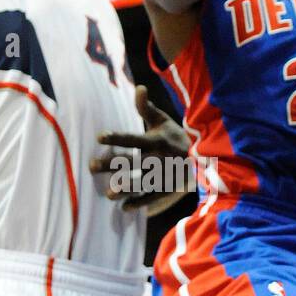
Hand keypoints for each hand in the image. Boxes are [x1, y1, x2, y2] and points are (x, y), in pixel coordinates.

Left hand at [90, 86, 193, 215]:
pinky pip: (153, 197)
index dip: (117, 138)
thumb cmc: (175, 137)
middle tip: (91, 166)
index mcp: (157, 140)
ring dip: (125, 188)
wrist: (203, 158)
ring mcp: (164, 175)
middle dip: (112, 165)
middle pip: (133, 162)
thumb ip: (147, 108)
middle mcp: (160, 158)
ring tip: (109, 193)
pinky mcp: (168, 189)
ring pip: (142, 182)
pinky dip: (140, 203)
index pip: (134, 138)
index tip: (99, 137)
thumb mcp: (163, 121)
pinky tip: (124, 208)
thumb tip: (139, 87)